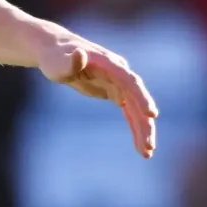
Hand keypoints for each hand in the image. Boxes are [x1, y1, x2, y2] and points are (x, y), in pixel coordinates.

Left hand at [37, 31, 158, 157]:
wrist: (57, 53)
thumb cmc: (55, 58)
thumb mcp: (57, 62)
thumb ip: (69, 62)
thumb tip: (80, 54)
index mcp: (109, 64)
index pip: (129, 81)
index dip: (141, 97)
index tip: (151, 114)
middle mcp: (119, 73)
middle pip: (137, 99)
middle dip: (144, 122)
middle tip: (150, 145)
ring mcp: (119, 84)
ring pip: (137, 109)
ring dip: (143, 130)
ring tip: (147, 153)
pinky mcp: (115, 93)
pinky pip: (130, 113)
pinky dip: (136, 128)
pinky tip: (141, 147)